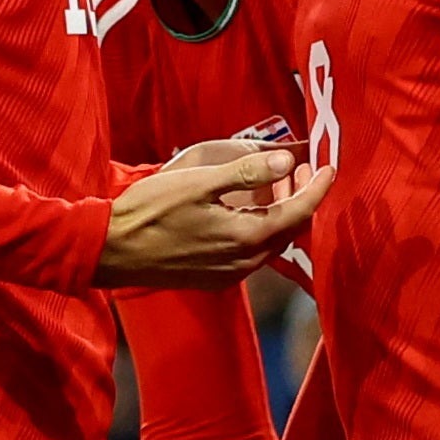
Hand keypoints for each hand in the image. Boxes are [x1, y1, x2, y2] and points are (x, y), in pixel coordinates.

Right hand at [100, 149, 327, 288]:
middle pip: (289, 229)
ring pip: (270, 243)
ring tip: (275, 182)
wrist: (110, 251)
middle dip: (301, 197)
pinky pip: (250, 253)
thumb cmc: (148, 212)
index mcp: (246, 236)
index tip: (329, 166)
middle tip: (302, 167)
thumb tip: (287, 161)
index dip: (318, 188)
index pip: (299, 212)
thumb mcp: (198, 181)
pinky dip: (259, 228)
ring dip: (279, 212)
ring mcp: (228, 274)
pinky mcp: (212, 278)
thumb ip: (246, 172)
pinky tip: (245, 210)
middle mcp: (244, 262)